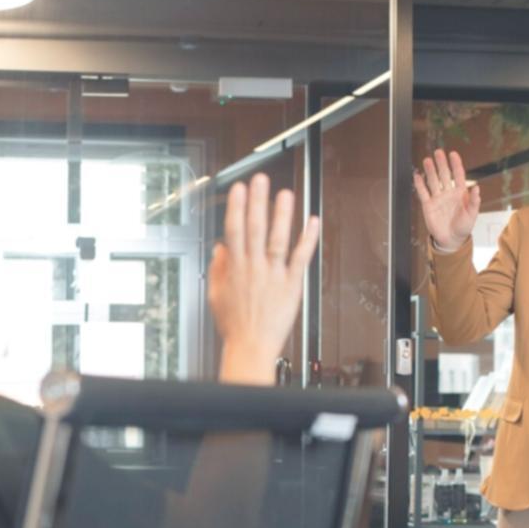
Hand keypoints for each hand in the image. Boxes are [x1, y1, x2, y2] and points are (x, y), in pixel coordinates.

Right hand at [209, 173, 318, 384]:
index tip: (239, 189)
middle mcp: (254, 268)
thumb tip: (219, 249)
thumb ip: (218, 270)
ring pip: (277, 239)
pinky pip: (300, 258)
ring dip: (281, 215)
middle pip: (255, 229)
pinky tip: (312, 222)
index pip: (234, 231)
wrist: (251, 347)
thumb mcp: (216, 296)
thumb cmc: (235, 325)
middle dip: (257, 202)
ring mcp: (274, 275)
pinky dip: (307, 239)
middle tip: (261, 180)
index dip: (237, 208)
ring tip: (285, 195)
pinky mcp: (291, 285)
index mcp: (235, 269)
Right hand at [413, 149, 479, 252]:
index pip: (458, 175)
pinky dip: (420, 184)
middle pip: (444, 174)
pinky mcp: (428, 205)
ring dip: (430, 170)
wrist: (451, 239)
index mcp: (460, 193)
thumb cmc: (464, 227)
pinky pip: (423, 192)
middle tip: (438, 152)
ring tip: (427, 160)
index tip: (453, 154)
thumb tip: (477, 188)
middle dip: (441, 163)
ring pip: (433, 181)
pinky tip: (417, 175)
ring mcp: (437, 198)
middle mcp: (448, 193)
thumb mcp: (473, 214)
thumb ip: (474, 201)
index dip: (456, 164)